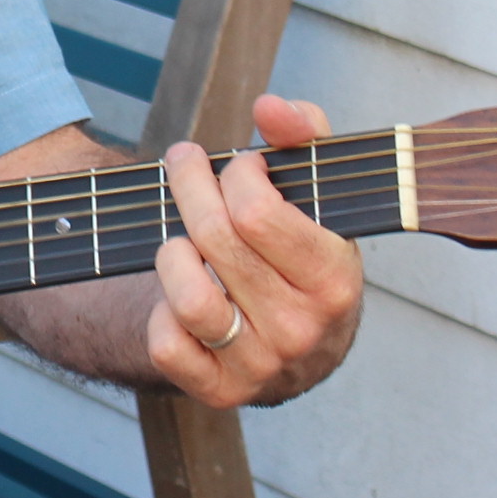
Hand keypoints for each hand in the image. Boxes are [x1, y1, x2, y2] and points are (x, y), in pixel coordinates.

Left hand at [136, 94, 364, 407]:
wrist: (309, 346)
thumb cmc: (307, 253)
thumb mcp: (320, 191)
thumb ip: (304, 134)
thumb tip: (269, 106)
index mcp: (334, 279)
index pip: (256, 211)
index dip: (234, 174)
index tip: (237, 166)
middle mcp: (301, 328)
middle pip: (214, 240)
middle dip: (189, 187)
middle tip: (184, 166)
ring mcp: (260, 365)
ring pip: (187, 296)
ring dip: (173, 253)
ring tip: (182, 237)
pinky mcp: (220, 391)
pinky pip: (167, 345)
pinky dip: (162, 315)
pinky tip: (180, 294)